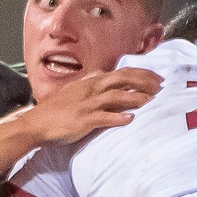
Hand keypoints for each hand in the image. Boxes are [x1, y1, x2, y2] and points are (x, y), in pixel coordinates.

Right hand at [24, 67, 160, 143]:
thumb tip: (104, 77)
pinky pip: (103, 117)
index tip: (155, 78)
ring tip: (151, 101)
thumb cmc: (55, 110)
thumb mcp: (73, 91)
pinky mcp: (83, 120)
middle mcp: (90, 89)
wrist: (36, 124)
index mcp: (89, 82)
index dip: (140, 73)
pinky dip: (118, 118)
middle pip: (122, 79)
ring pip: (116, 96)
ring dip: (135, 98)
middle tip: (160, 86)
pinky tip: (130, 119)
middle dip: (143, 81)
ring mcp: (87, 104)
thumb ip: (90, 84)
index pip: (119, 72)